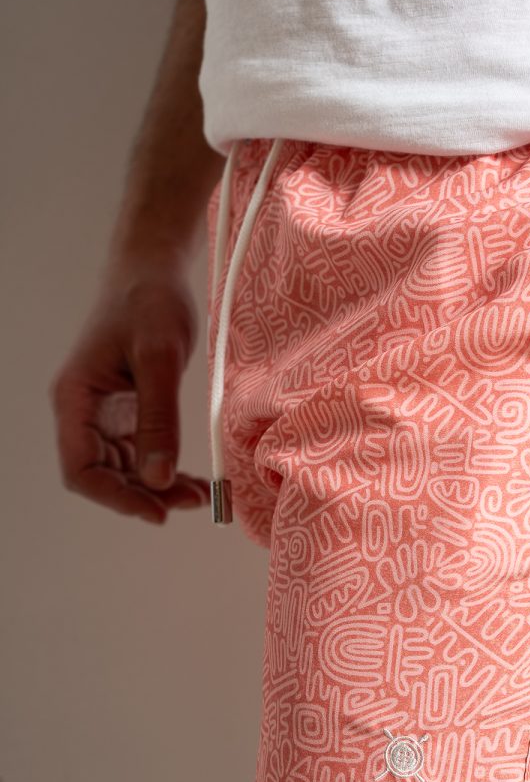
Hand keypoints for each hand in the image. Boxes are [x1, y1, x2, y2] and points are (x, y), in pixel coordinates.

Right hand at [49, 262, 209, 524]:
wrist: (153, 270)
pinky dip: (165, 469)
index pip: (80, 469)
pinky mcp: (128, 412)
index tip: (157, 511)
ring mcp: (105, 415)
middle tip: (192, 502)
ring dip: (158, 488)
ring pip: (124, 471)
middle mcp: (84, 412)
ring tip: (201, 493)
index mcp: (76, 399)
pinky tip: (195, 478)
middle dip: (144, 496)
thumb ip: (158, 418)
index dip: (114, 498)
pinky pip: (141, 454)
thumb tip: (158, 478)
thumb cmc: (148, 301)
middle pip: (103, 476)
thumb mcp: (159, 358)